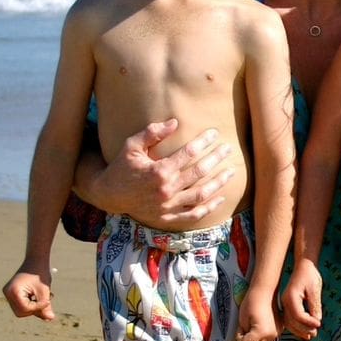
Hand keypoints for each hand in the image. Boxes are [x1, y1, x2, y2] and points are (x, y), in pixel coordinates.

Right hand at [2, 266, 54, 320]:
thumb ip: (45, 306)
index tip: (48, 301)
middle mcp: (7, 293)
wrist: (36, 259)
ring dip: (33, 307)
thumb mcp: (44, 290)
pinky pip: (20, 304)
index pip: (25, 309)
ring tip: (43, 297)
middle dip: (34, 309)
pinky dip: (30, 303)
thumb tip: (50, 319)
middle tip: (46, 301)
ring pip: (21, 310)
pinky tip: (38, 295)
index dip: (38, 307)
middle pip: (21, 312)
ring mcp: (8, 293)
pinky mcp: (11, 293)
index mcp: (13, 291)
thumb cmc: (40, 272)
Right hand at [90, 119, 233, 224]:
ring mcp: (168, 206)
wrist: (108, 195)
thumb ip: (152, 133)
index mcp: (158, 171)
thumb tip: (174, 122)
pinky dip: (208, 208)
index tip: (215, 133)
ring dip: (218, 183)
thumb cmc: (121, 167)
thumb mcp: (131, 146)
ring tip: (231, 171)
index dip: (204, 141)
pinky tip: (220, 198)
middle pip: (199, 172)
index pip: (188, 153)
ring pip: (201, 195)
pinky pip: (193, 215)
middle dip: (216, 158)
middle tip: (228, 148)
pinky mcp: (167, 218)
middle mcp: (166, 190)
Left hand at [237, 289, 279, 340]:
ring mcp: (277, 332)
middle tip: (247, 326)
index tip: (241, 329)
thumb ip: (243, 335)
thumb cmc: (251, 302)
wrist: (265, 290)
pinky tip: (263, 323)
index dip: (241, 339)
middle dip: (250, 340)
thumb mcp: (242, 320)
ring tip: (255, 323)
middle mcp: (271, 335)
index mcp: (261, 333)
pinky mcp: (280, 328)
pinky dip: (264, 334)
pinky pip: (269, 337)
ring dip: (257, 338)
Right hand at [281, 260, 321, 340]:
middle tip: (315, 334)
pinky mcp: (287, 305)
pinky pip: (289, 319)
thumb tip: (317, 320)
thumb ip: (315, 305)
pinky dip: (296, 327)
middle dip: (304, 329)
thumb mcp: (315, 289)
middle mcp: (285, 302)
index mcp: (291, 297)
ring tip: (311, 335)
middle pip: (292, 321)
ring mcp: (285, 304)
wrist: (303, 266)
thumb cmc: (310, 275)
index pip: (299, 315)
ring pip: (289, 323)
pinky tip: (304, 330)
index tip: (319, 324)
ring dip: (299, 331)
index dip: (309, 322)